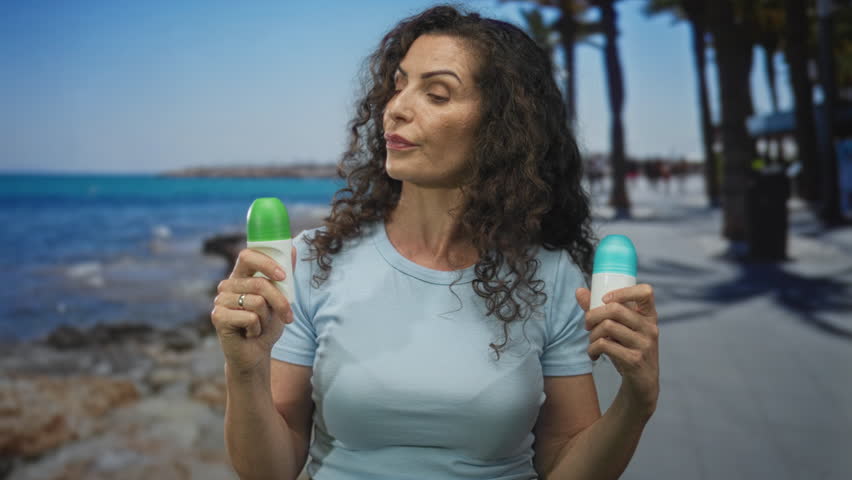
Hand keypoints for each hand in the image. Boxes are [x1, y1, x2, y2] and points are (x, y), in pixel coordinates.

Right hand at [211, 246, 296, 372]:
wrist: (256, 354)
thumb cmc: (267, 325)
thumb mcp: (280, 298)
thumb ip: (285, 275)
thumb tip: (291, 248)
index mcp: (241, 275)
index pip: (247, 255)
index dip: (266, 263)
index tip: (283, 276)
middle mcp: (228, 285)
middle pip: (260, 284)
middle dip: (280, 301)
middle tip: (288, 315)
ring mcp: (220, 300)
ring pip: (257, 302)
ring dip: (267, 319)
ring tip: (260, 326)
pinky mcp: (217, 317)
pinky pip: (249, 317)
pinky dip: (257, 329)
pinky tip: (250, 334)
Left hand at [576, 284, 659, 417]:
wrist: (641, 383)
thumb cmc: (628, 349)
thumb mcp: (620, 329)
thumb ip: (600, 309)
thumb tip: (579, 291)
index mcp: (648, 315)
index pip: (646, 292)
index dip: (623, 291)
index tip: (605, 300)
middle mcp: (649, 327)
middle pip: (615, 309)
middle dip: (593, 315)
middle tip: (587, 325)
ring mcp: (644, 344)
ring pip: (607, 326)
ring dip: (591, 334)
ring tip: (591, 342)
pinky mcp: (634, 359)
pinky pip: (604, 345)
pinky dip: (592, 349)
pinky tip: (593, 354)